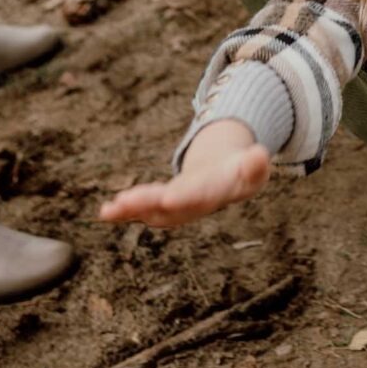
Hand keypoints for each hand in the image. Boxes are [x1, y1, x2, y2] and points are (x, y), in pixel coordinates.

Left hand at [98, 120, 270, 228]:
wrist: (227, 179)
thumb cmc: (241, 170)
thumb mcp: (252, 166)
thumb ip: (255, 165)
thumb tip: (260, 155)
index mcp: (215, 194)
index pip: (199, 195)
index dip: (184, 197)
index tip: (168, 198)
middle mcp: (192, 206)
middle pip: (169, 205)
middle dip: (148, 203)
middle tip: (125, 203)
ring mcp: (175, 208)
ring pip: (151, 210)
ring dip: (130, 209)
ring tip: (108, 209)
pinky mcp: (162, 205)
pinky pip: (141, 208)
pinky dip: (124, 211)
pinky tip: (106, 212)